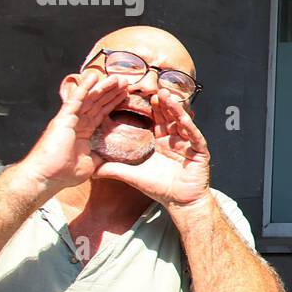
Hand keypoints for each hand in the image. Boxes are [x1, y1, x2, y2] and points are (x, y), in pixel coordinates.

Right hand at [18, 70, 127, 194]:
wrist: (48, 178)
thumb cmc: (64, 173)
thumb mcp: (91, 163)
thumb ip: (100, 155)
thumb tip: (109, 155)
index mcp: (83, 132)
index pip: (100, 113)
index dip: (112, 103)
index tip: (124, 95)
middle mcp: (76, 123)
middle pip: (97, 103)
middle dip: (111, 92)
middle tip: (125, 81)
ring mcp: (69, 119)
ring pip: (89, 99)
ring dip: (103, 87)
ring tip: (117, 78)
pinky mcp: (63, 118)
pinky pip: (75, 100)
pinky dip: (84, 88)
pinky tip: (93, 77)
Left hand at [94, 89, 211, 208]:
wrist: (180, 202)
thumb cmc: (159, 188)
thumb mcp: (133, 175)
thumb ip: (114, 169)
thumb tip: (91, 170)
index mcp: (161, 142)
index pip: (154, 121)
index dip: (148, 109)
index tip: (137, 97)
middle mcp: (175, 139)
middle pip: (168, 117)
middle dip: (161, 104)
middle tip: (152, 89)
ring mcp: (188, 144)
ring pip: (181, 122)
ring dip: (174, 109)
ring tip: (165, 96)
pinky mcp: (200, 151)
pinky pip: (194, 136)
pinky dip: (189, 127)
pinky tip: (183, 118)